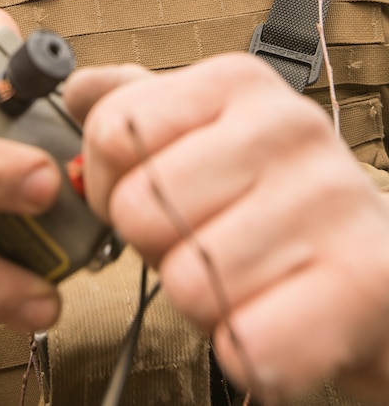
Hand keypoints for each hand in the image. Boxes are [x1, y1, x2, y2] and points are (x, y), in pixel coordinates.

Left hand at [68, 54, 388, 402]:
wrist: (378, 274)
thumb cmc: (273, 205)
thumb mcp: (205, 136)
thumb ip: (139, 108)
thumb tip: (77, 90)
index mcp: (237, 83)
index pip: (111, 132)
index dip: (110, 185)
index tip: (155, 196)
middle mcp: (287, 126)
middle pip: (137, 210)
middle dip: (159, 248)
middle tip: (211, 243)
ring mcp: (328, 200)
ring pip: (185, 284)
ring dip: (206, 304)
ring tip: (251, 279)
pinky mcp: (360, 283)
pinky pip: (245, 344)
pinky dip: (249, 351)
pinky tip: (277, 320)